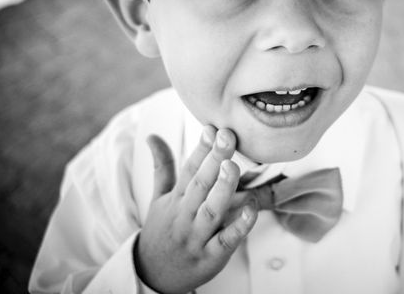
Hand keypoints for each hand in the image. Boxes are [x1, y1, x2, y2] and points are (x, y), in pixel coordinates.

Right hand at [134, 126, 257, 293]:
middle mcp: (184, 215)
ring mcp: (196, 237)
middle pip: (200, 185)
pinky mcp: (210, 257)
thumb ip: (162, 166)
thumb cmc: (162, 231)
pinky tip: (251, 209)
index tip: (212, 127)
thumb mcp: (158, 199)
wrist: (153, 276)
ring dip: (223, 189)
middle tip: (227, 135)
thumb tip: (152, 135)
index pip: (189, 169)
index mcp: (176, 199)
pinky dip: (239, 226)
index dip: (201, 148)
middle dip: (214, 159)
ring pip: (210, 211)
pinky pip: (225, 241)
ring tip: (232, 166)